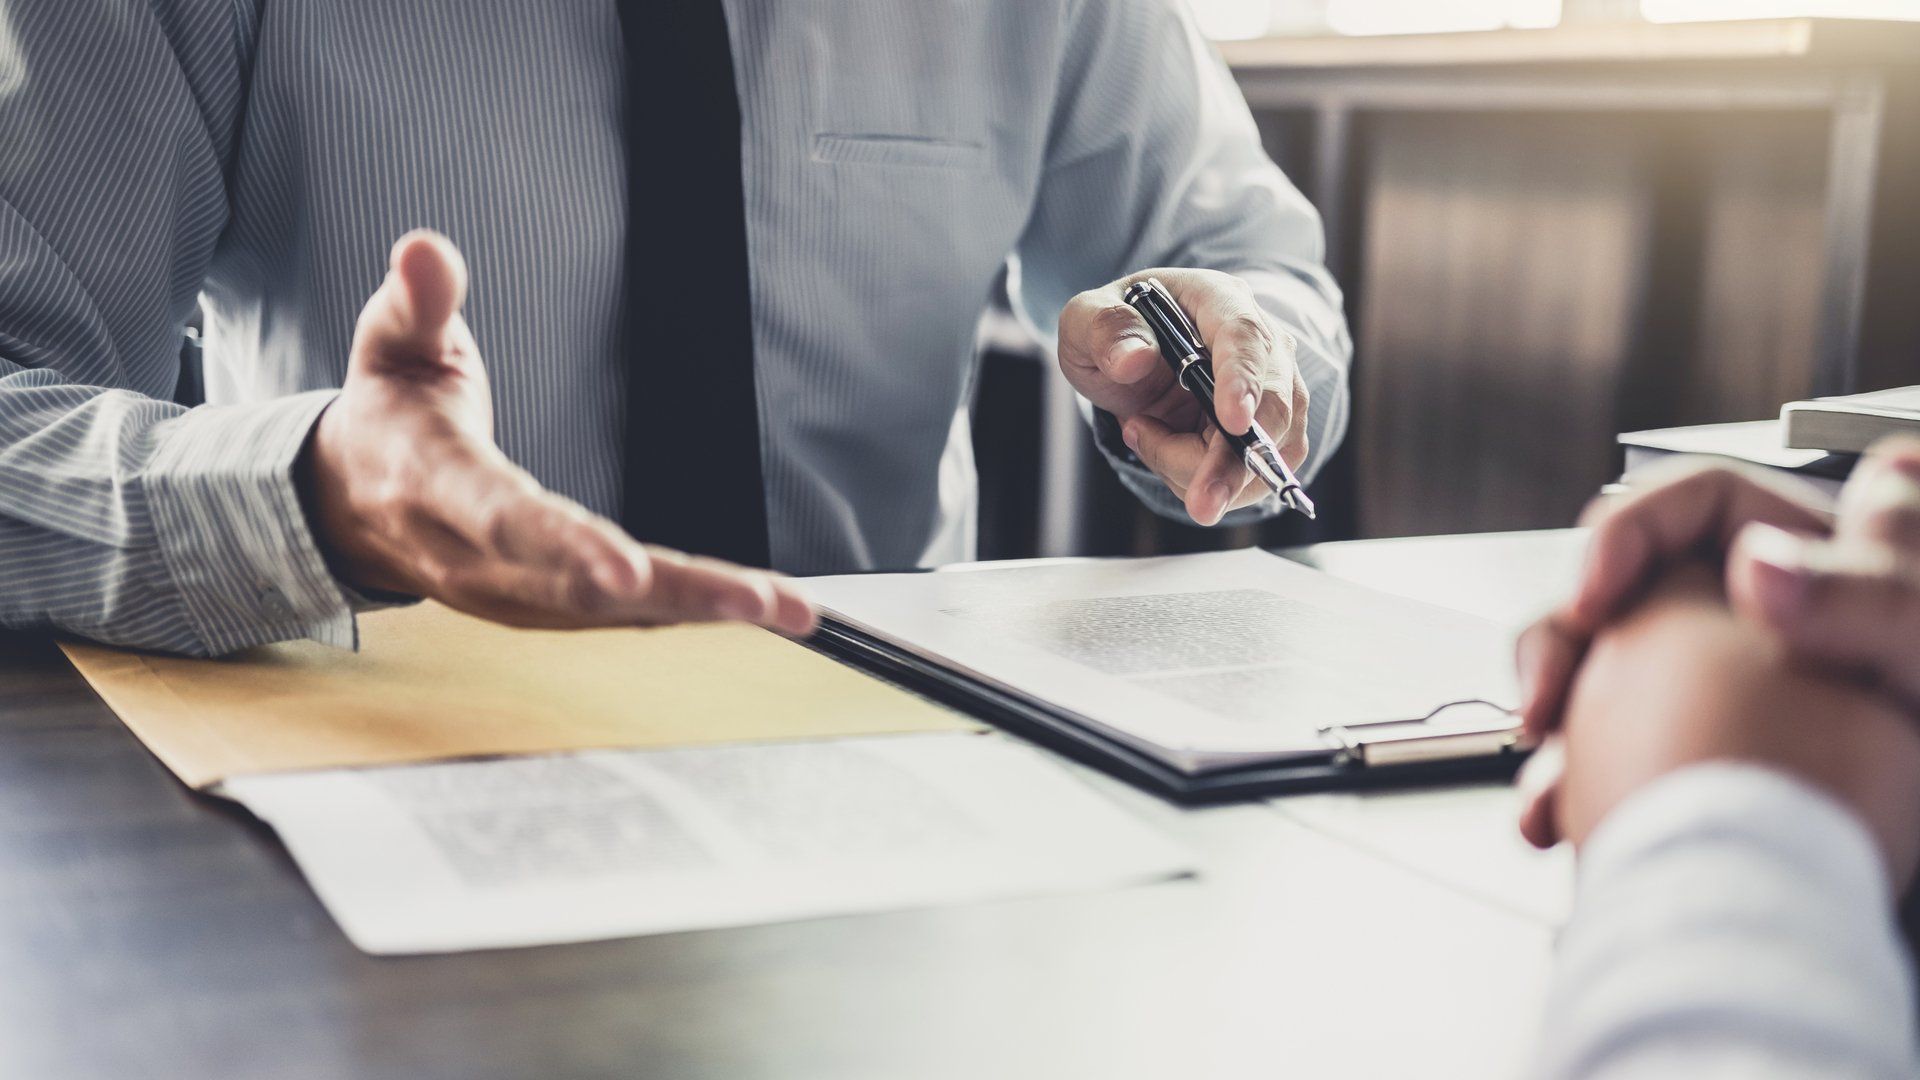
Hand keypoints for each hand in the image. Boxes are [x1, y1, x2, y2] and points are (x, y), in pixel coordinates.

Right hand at [297, 230, 815, 635]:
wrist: (351, 499)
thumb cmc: (391, 410)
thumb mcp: (392, 342)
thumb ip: (419, 300)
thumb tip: (425, 248)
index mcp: (437, 486)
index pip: (504, 519)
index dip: (567, 545)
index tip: (627, 571)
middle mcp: (474, 557)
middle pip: (581, 588)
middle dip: (675, 594)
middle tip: (758, 600)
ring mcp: (509, 593)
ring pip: (614, 614)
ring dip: (701, 610)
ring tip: (787, 608)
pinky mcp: (542, 608)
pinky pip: (622, 617)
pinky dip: (689, 613)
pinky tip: (758, 608)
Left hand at [1058, 268, 1308, 525]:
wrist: (1132, 357)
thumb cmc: (1116, 332)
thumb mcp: (1086, 319)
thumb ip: (1103, 330)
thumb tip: (1133, 360)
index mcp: (1217, 300)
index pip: (1244, 336)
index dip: (1243, 380)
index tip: (1234, 422)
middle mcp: (1260, 341)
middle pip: (1272, 407)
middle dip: (1234, 462)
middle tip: (1199, 504)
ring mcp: (1273, 388)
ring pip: (1267, 451)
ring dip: (1202, 471)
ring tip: (1143, 433)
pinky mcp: (1272, 431)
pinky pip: (1254, 475)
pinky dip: (1206, 480)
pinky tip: (1167, 451)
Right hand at [1515, 438, 1919, 846]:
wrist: (1862, 917)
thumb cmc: (1916, 784)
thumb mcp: (1917, 659)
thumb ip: (1861, 590)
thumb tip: (1762, 562)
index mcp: (1812, 573)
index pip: (1699, 506)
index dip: (1630, 535)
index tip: (1593, 599)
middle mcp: (1753, 628)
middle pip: (1626, 587)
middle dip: (1565, 639)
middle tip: (1547, 694)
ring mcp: (1710, 697)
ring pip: (1596, 669)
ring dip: (1551, 712)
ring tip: (1546, 768)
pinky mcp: (1681, 764)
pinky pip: (1598, 749)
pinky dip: (1564, 779)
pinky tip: (1555, 813)